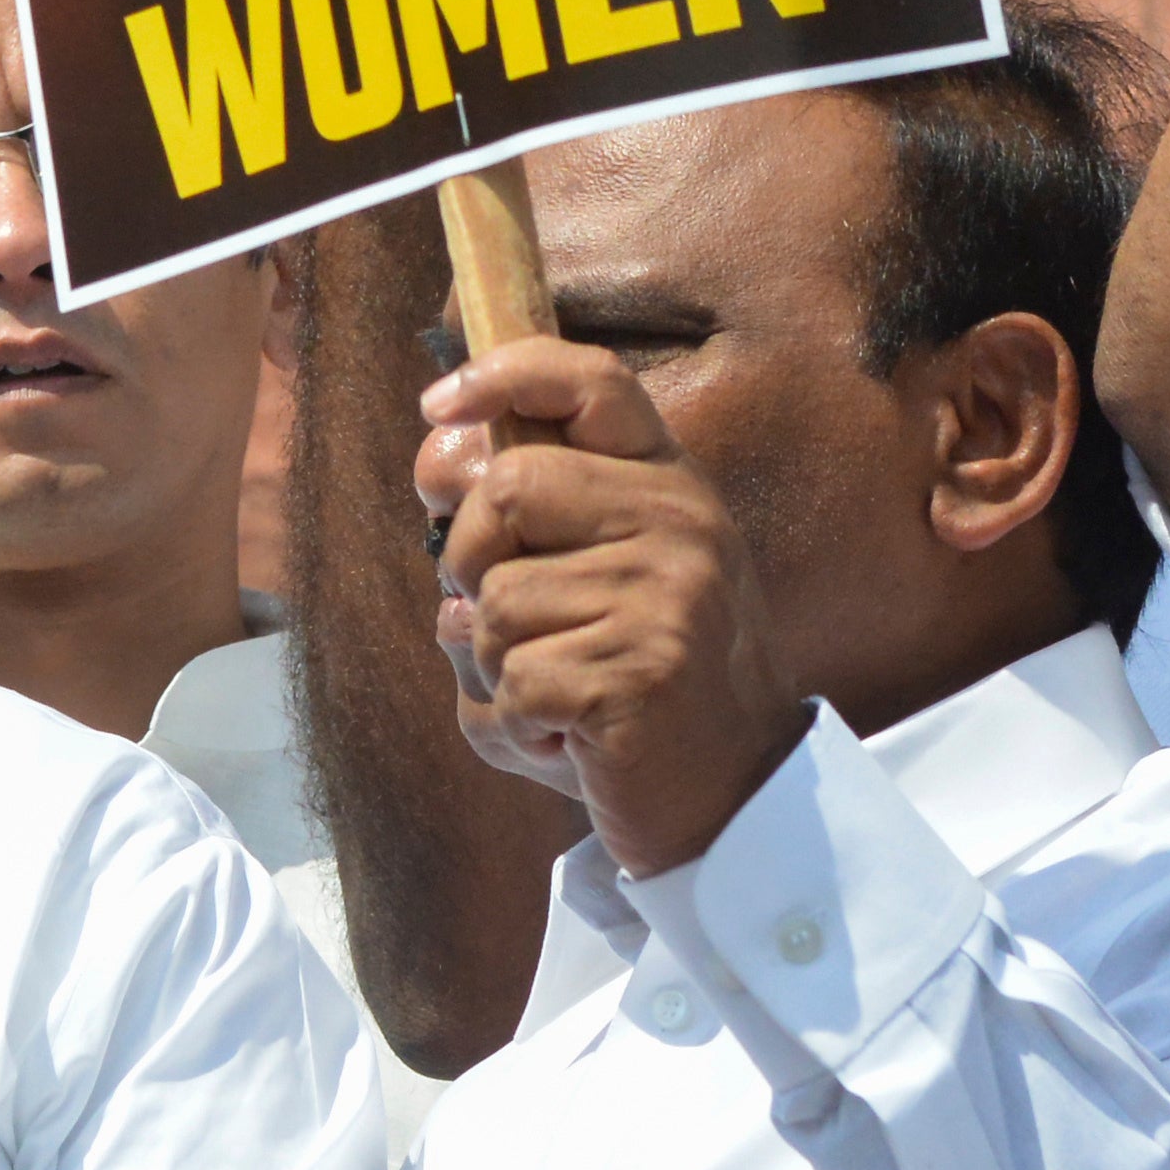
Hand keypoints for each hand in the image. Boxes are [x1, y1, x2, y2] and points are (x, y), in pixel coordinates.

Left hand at [415, 342, 804, 872]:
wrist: (733, 798)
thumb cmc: (639, 686)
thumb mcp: (602, 580)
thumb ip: (533, 521)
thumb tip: (437, 457)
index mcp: (669, 487)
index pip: (592, 384)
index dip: (506, 371)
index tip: (437, 405)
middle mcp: (680, 524)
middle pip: (508, 486)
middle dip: (470, 561)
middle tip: (505, 625)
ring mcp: (667, 595)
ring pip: (492, 601)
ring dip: (496, 669)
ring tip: (562, 698)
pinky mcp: (641, 672)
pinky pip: (510, 684)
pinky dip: (517, 729)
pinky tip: (573, 743)